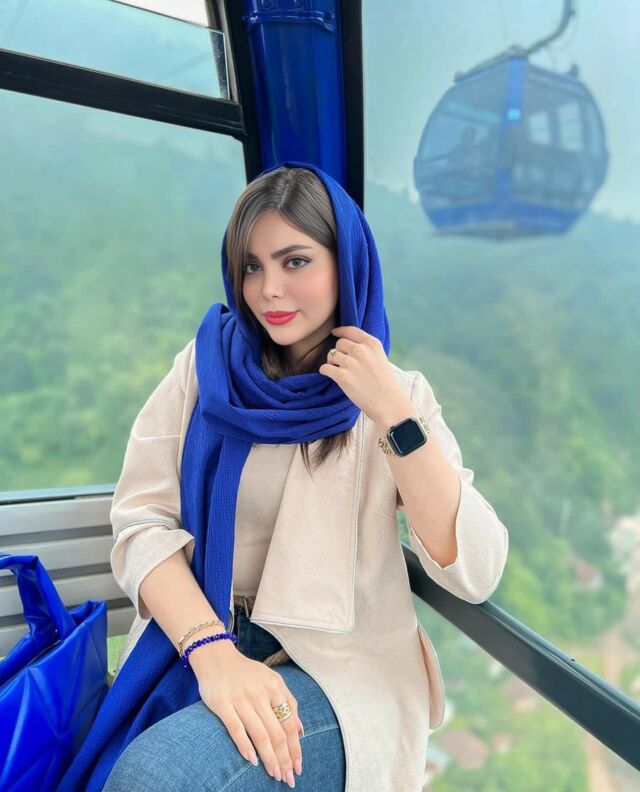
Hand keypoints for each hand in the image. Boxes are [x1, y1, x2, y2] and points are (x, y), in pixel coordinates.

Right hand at [192, 642, 303, 783]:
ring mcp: (241, 698)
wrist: (215, 656)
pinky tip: (252, 761)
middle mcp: (260, 693)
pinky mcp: (222, 703)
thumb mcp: (271, 679)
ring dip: (269, 758)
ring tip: (274, 774)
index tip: (298, 767)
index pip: (289, 723)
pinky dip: (245, 747)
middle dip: (285, 758)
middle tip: (288, 778)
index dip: (295, 748)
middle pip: (277, 732)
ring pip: (260, 734)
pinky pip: (236, 729)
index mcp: (275, 686)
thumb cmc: (246, 672)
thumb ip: (288, 702)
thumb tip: (301, 730)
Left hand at [319, 326, 405, 422]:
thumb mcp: (381, 357)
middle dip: (340, 351)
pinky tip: (330, 375)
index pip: (351, 330)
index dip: (340, 331)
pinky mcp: (342, 376)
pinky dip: (325, 371)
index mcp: (372, 344)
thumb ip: (367, 348)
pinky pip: (325, 368)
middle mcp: (361, 350)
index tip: (335, 333)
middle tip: (344, 363)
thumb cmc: (385, 383)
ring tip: (340, 371)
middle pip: (340, 343)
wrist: (388, 403)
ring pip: (331, 355)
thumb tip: (349, 344)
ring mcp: (351, 363)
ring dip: (333, 362)